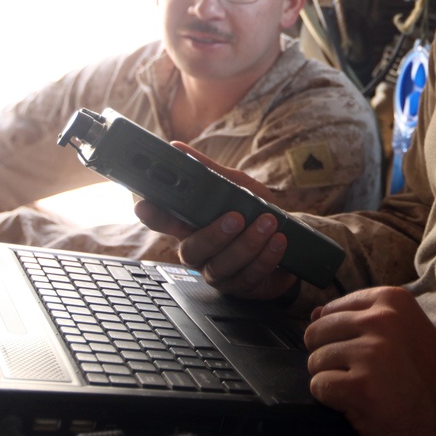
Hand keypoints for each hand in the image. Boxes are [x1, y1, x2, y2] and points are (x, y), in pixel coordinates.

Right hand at [133, 142, 297, 300]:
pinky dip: (265, 257)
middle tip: (236, 217)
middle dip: (214, 233)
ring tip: (268, 223)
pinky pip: (248, 276)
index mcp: (191, 225)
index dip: (152, 215)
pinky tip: (278, 242)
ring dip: (247, 243)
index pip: (163, 221)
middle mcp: (199, 251)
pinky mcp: (241, 286)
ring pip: (221, 265)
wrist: (289, 240)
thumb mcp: (237, 186)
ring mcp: (218, 272)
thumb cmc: (255, 212)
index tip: (145, 205)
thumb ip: (210, 171)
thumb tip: (179, 148)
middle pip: (192, 249)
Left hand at [304, 287, 435, 435]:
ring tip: (361, 385)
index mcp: (391, 299)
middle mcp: (381, 319)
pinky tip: (356, 401)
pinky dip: (331, 398)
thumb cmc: (423, 372)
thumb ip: (359, 317)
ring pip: (316, 360)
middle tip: (356, 371)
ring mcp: (371, 352)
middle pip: (318, 331)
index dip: (337, 334)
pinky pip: (319, 386)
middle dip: (329, 355)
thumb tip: (315, 313)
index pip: (333, 308)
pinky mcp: (360, 385)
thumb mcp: (400, 329)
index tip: (358, 349)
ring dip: (331, 377)